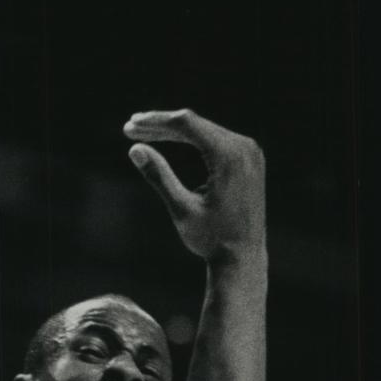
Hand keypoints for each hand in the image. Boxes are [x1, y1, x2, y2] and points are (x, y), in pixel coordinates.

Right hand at [123, 109, 265, 262]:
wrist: (244, 258)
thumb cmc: (211, 238)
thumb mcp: (181, 208)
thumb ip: (159, 176)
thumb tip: (135, 149)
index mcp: (229, 156)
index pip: (187, 124)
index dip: (155, 122)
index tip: (130, 126)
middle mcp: (244, 147)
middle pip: (195, 124)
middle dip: (161, 124)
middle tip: (131, 127)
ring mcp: (251, 152)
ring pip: (205, 129)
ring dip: (175, 130)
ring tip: (145, 131)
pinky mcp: (251, 159)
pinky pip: (217, 139)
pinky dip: (193, 139)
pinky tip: (171, 139)